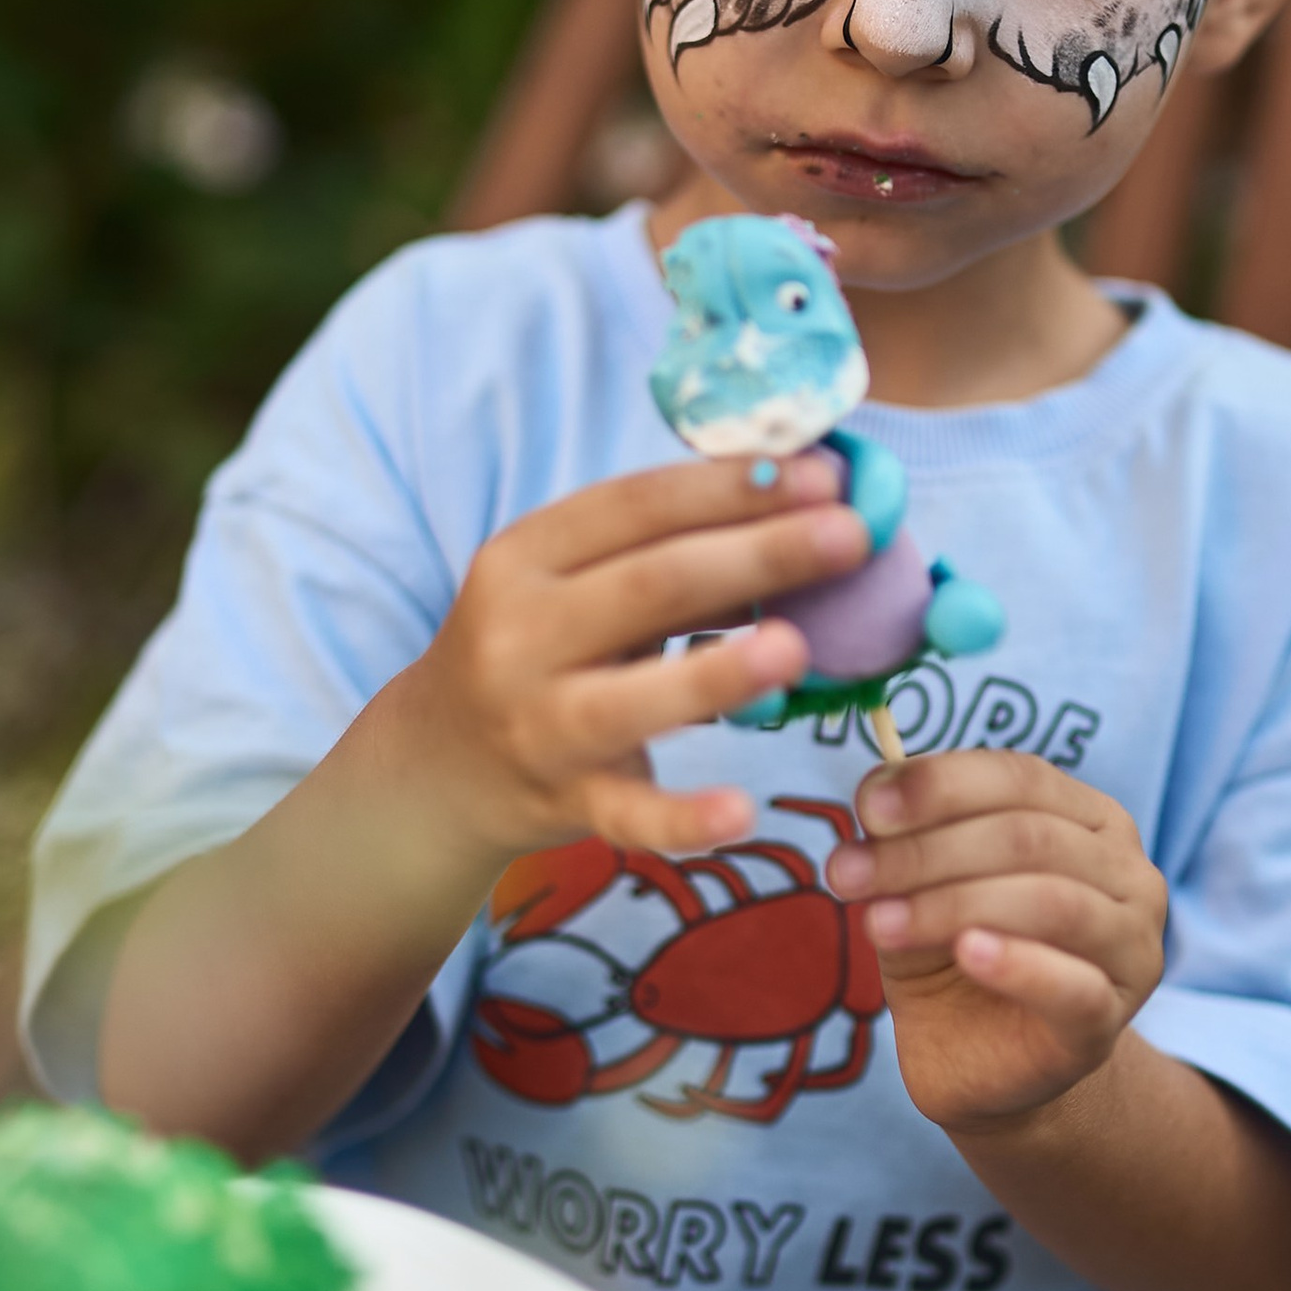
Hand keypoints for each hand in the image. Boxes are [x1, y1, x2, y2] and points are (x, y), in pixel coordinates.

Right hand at [401, 452, 868, 860]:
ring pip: (629, 700)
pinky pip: (627, 815)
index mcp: (524, 555)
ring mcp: (537, 725)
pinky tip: (741, 812)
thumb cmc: (536, 650)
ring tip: (798, 648)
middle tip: (853, 536)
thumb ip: (662, 549)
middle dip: (758, 554)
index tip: (825, 473)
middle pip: (649, 586)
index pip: (636, 504)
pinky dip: (683, 818)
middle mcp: (519, 635)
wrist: (438, 765)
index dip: (731, 486)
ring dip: (715, 673)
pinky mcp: (562, 802)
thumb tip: (803, 504)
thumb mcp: (569, 583)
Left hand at [826, 751, 1165, 1131]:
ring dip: (952, 905)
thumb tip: (877, 797)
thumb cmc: (954, 955)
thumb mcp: (918, 887)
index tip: (868, 806)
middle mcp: (1126, 872)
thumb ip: (907, 841)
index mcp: (1088, 818)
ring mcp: (1130, 948)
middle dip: (926, 851)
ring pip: (1053, 902)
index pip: (1020, 777)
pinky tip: (967, 954)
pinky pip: (1074, 987)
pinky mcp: (1108, 1022)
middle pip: (1029, 837)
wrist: (980, 1062)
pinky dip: (1019, 964)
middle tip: (847, 874)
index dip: (941, 784)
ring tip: (878, 922)